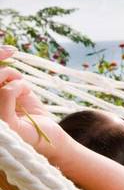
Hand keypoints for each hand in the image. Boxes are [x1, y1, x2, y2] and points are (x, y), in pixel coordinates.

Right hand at [0, 45, 66, 162]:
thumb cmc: (33, 117)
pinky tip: (26, 92)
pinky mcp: (5, 125)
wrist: (52, 139)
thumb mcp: (17, 94)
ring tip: (21, 82)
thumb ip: (5, 81)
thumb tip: (2, 60)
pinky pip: (6, 93)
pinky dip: (19, 86)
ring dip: (11, 75)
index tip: (8, 50)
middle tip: (12, 53)